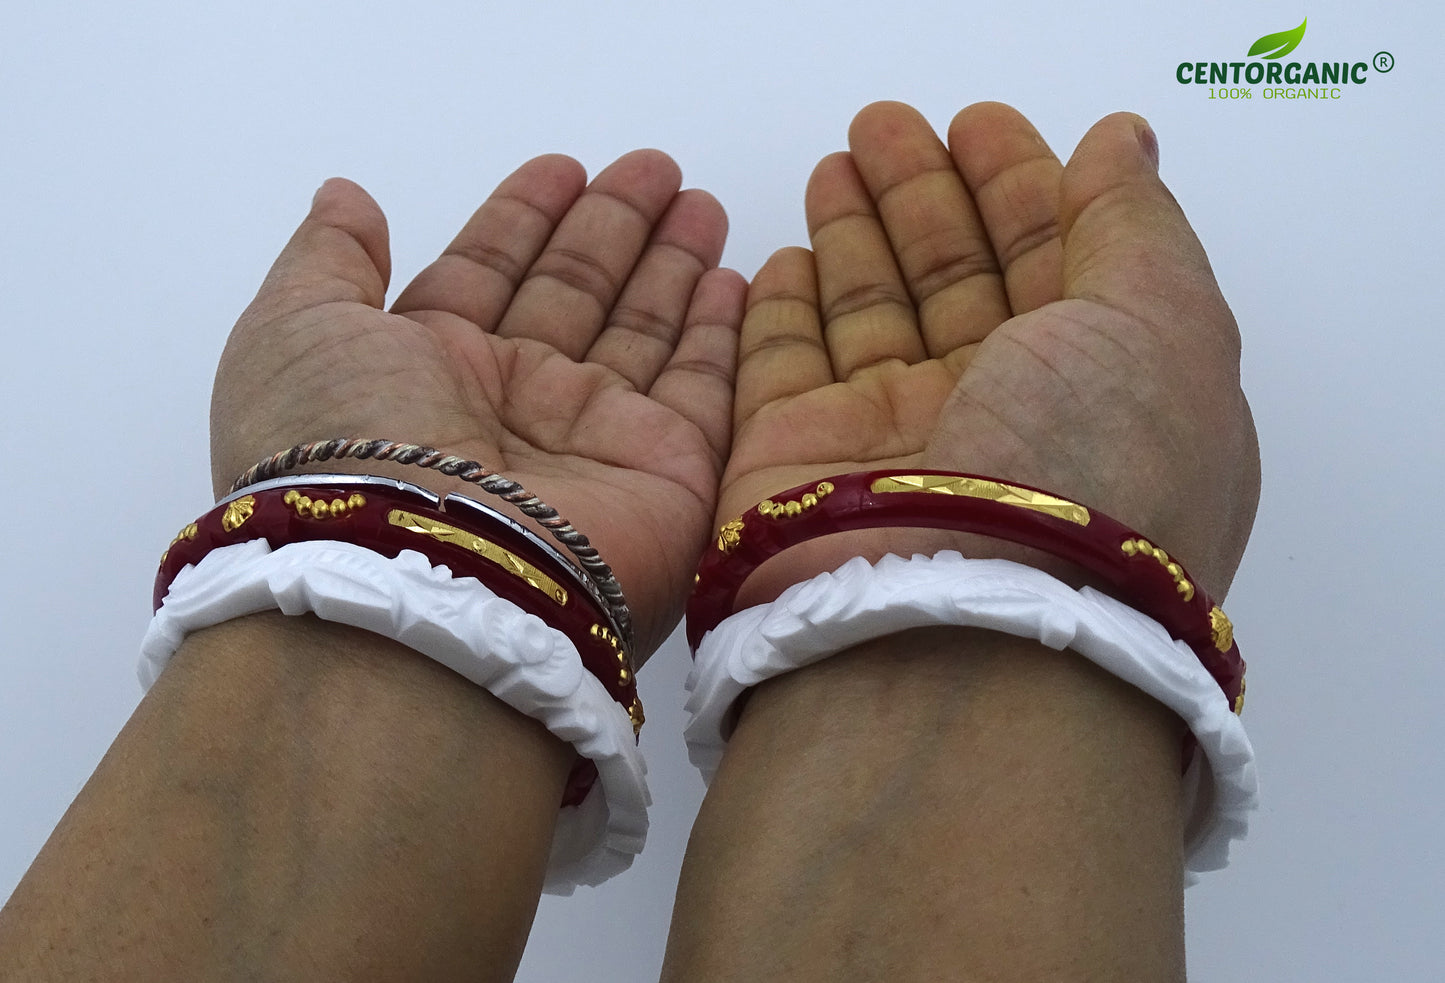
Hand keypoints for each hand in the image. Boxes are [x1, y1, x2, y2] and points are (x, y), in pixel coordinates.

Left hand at [212, 153, 745, 656]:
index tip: (563, 167)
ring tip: (700, 201)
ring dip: (671, 267)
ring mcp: (592, 445)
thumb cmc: (343, 447)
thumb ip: (327, 260)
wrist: (422, 583)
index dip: (524, 220)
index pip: (487, 274)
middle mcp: (512, 407)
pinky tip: (732, 281)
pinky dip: (718, 339)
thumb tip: (347, 197)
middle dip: (612, 230)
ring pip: (642, 336)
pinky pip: (702, 394)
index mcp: (425, 371)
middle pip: (575, 296)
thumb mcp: (295, 331)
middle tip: (655, 166)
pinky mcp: (667, 477)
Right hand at [719, 101, 1258, 605]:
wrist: (962, 637)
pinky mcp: (791, 464)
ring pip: (867, 314)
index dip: (1021, 186)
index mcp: (1096, 389)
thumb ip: (1136, 224)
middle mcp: (996, 420)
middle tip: (887, 124)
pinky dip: (780, 311)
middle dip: (925, 195)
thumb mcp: (1162, 326)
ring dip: (854, 234)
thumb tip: (1122, 143)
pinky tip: (785, 257)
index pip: (1056, 262)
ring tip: (839, 162)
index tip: (978, 123)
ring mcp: (889, 444)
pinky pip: (779, 367)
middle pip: (952, 280)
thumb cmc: (1087, 473)